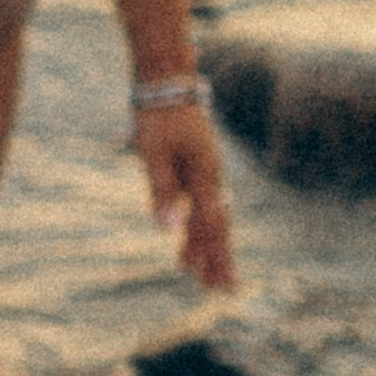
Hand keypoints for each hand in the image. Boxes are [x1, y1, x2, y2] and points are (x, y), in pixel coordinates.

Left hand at [133, 101, 237, 293]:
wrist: (166, 84)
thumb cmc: (157, 118)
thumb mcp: (153, 154)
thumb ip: (161, 191)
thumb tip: (169, 229)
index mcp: (204, 177)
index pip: (212, 226)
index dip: (215, 256)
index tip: (217, 283)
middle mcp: (210, 179)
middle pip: (217, 227)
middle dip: (218, 259)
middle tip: (221, 290)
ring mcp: (205, 174)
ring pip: (209, 219)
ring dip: (206, 248)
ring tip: (202, 278)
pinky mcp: (195, 170)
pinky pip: (199, 207)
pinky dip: (195, 230)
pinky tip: (185, 245)